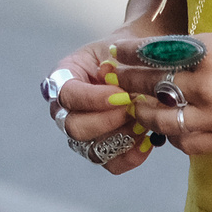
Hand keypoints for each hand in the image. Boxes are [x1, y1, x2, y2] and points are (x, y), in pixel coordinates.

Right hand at [45, 33, 157, 176]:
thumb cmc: (128, 53)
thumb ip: (120, 64)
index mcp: (63, 78)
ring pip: (91, 149)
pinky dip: (130, 156)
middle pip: (73, 127)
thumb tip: (118, 85)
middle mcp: (66, 109)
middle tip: (132, 109)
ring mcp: (83, 132)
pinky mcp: (102, 148)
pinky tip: (148, 142)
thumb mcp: (122, 48)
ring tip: (143, 124)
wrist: (141, 63)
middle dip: (106, 121)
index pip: (67, 94)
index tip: (121, 95)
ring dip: (120, 139)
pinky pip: (111, 163)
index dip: (92, 99)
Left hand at [114, 29, 211, 155]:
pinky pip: (186, 143)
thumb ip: (206, 49)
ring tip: (142, 106)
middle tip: (120, 81)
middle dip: (131, 84)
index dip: (130, 55)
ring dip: (148, 113)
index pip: (154, 55)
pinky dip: (175, 136)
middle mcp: (209, 86)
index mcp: (211, 52)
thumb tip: (175, 54)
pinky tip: (176, 127)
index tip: (118, 54)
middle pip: (150, 88)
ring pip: (161, 121)